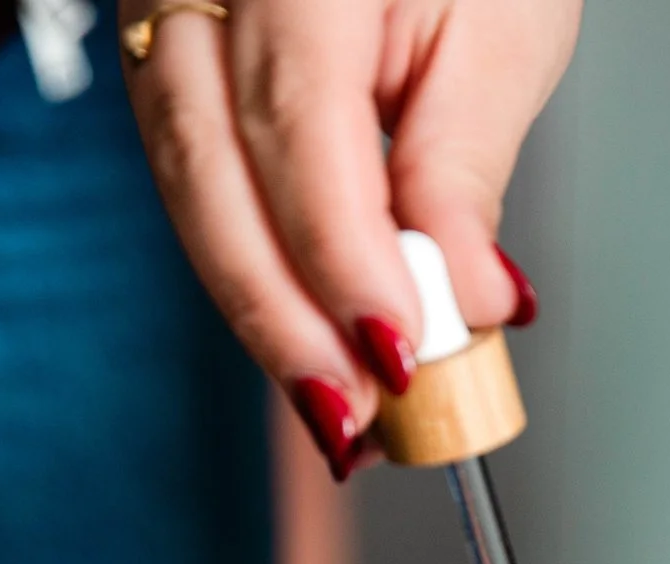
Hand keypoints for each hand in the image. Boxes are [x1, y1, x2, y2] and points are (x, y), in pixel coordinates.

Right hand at [121, 0, 577, 477]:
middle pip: (209, 170)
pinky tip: (300, 332)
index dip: (342, 261)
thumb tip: (460, 300)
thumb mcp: (504, 25)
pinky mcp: (172, 53)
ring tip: (334, 401)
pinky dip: (247, 260)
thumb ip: (463, 164)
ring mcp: (166, 8)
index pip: (297, 128)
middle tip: (354, 418)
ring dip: (259, 307)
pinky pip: (190, 171)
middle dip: (282, 312)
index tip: (400, 354)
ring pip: (184, 183)